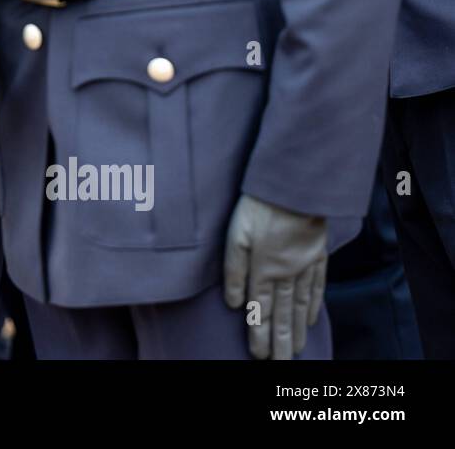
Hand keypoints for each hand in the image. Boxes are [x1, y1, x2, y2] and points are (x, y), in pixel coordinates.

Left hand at [223, 194, 327, 359]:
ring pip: (300, 305)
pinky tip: (311, 319)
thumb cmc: (259, 207)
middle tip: (278, 363)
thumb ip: (234, 271)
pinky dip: (313, 305)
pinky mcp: (316, 255)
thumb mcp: (236, 236)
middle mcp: (286, 274)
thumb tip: (234, 303)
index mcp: (263, 270)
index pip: (260, 310)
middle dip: (279, 341)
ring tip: (295, 350)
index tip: (258, 354)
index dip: (259, 334)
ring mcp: (304, 266)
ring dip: (297, 330)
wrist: (295, 187)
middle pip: (283, 315)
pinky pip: (316, 287)